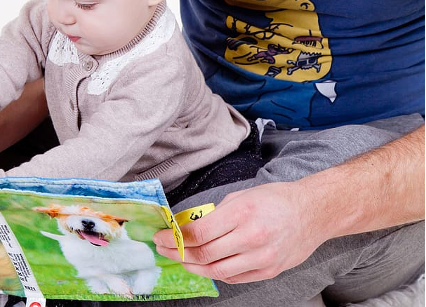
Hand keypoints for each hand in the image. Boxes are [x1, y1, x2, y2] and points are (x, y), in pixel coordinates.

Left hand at [154, 181, 325, 283]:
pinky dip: (215, 273)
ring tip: (180, 260)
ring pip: (217, 271)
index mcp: (242, 212)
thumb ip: (216, 214)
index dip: (175, 238)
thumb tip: (189, 227)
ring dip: (193, 267)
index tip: (162, 236)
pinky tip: (205, 266)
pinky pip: (234, 277)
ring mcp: (262, 257)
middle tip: (164, 249)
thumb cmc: (275, 199)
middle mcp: (252, 237)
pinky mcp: (269, 271)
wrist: (312, 212)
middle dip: (178, 253)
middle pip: (204, 254)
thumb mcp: (241, 196)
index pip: (199, 232)